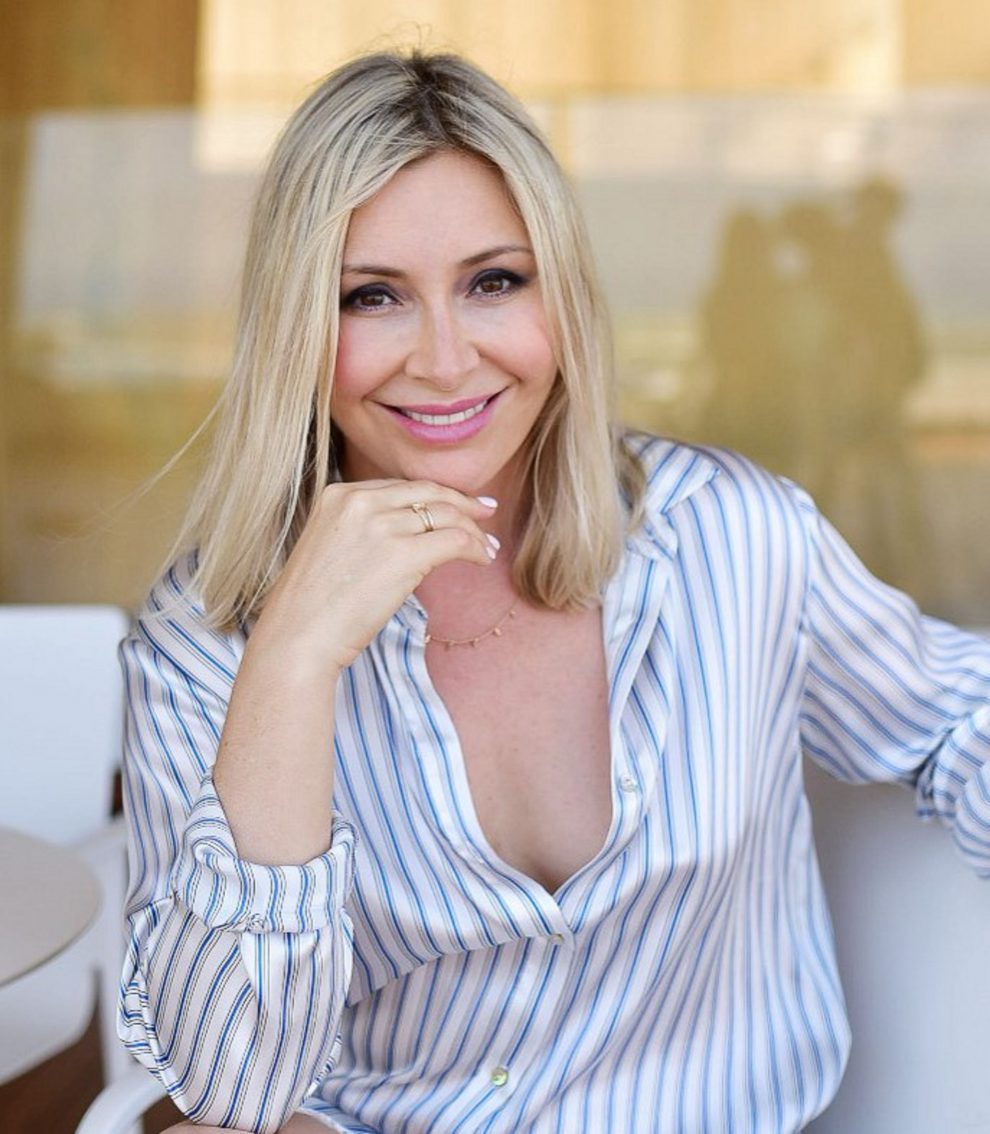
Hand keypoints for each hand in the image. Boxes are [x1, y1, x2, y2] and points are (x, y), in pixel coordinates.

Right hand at [249, 479, 496, 672]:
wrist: (296, 636)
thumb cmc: (310, 607)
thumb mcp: (329, 548)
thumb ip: (361, 531)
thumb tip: (406, 537)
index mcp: (339, 495)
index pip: (401, 487)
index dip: (434, 496)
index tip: (457, 504)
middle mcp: (360, 501)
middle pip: (428, 493)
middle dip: (462, 502)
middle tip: (486, 513)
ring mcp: (381, 525)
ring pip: (447, 515)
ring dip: (474, 531)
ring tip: (488, 546)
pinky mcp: (402, 554)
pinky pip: (454, 540)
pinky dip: (474, 548)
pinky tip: (482, 559)